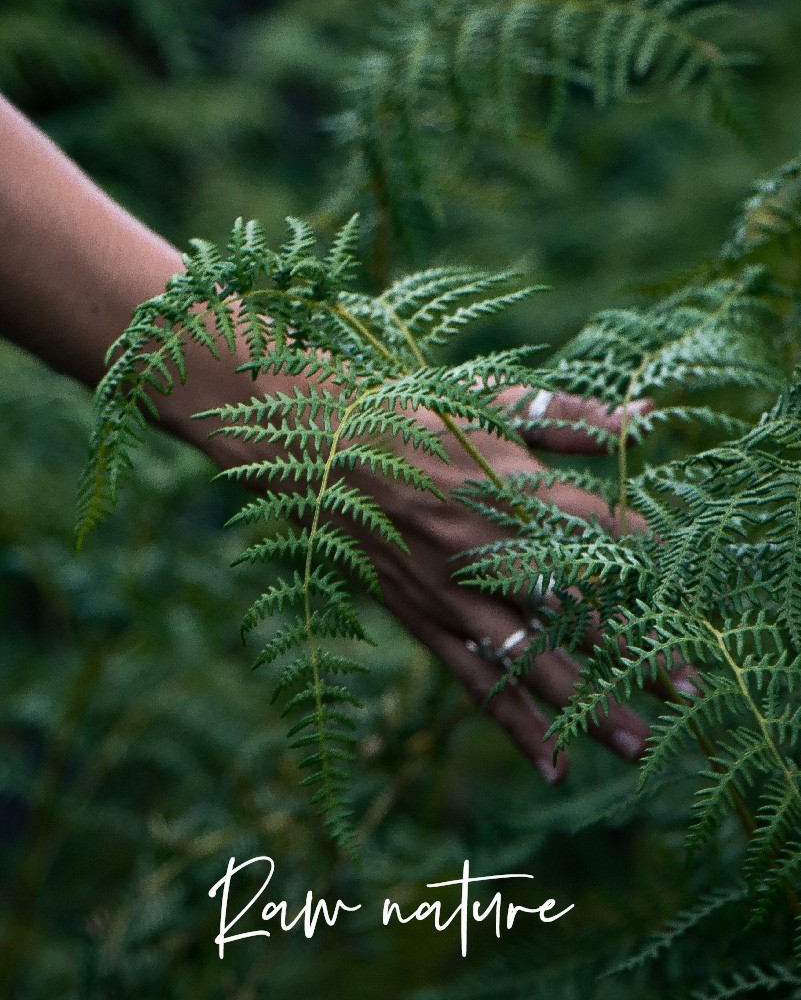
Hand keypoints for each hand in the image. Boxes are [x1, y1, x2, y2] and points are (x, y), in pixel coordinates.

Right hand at [345, 388, 691, 783]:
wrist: (319, 447)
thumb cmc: (413, 418)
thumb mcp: (489, 404)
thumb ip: (567, 419)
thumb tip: (640, 417)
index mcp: (511, 488)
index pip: (598, 530)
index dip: (643, 555)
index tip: (680, 581)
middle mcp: (488, 550)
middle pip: (578, 612)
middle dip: (637, 651)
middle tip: (690, 689)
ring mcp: (454, 594)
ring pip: (533, 662)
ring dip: (587, 707)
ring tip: (638, 745)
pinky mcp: (425, 621)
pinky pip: (476, 682)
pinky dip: (515, 726)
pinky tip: (552, 765)